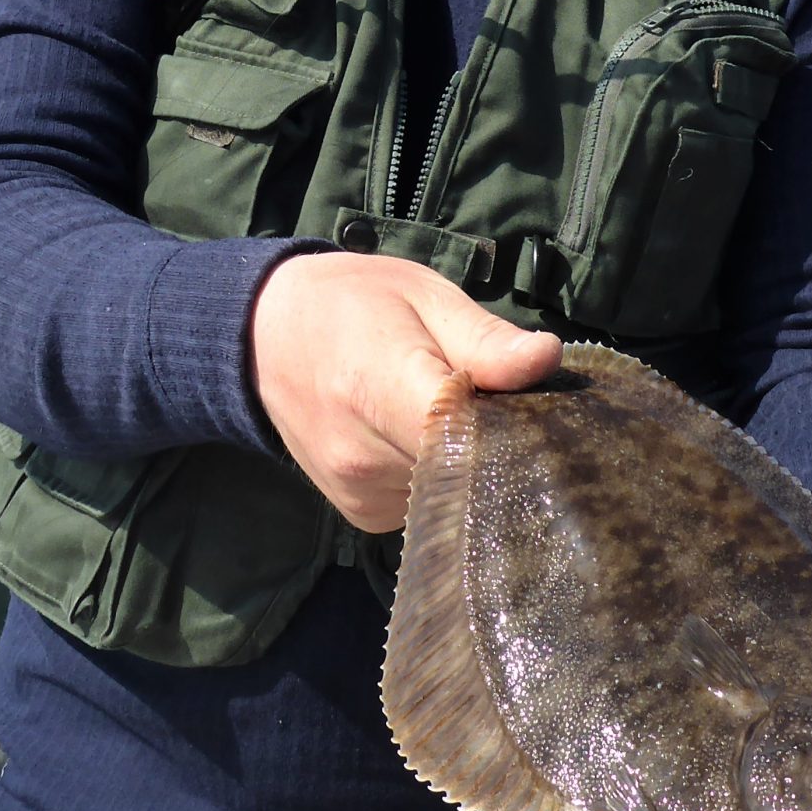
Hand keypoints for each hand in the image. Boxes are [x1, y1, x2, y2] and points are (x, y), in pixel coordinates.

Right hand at [250, 251, 560, 532]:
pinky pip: (429, 505)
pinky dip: (442, 476)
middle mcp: (364, 456)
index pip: (464, 436)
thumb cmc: (354, 303)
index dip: (516, 428)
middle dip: (500, 442)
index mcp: (378, 388)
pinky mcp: (362, 515)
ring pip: (453, 492)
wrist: (264, 336)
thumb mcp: (423, 295)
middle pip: (467, 470)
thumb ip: (482, 338)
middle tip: (509, 401)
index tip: (544, 410)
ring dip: (471, 461)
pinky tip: (431, 440)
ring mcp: (360, 493)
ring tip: (461, 414)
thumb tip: (546, 360)